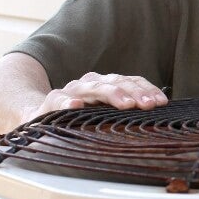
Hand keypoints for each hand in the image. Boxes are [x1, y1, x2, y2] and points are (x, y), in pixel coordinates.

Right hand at [24, 72, 168, 122]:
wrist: (38, 116)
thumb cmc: (79, 117)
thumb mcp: (104, 112)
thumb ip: (125, 111)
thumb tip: (155, 117)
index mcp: (106, 84)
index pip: (131, 82)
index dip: (146, 90)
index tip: (161, 102)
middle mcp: (90, 83)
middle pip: (116, 82)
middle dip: (134, 92)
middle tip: (148, 105)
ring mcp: (71, 91)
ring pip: (93, 88)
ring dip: (111, 94)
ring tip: (125, 103)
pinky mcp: (52, 102)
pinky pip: (60, 100)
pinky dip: (68, 103)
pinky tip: (76, 106)